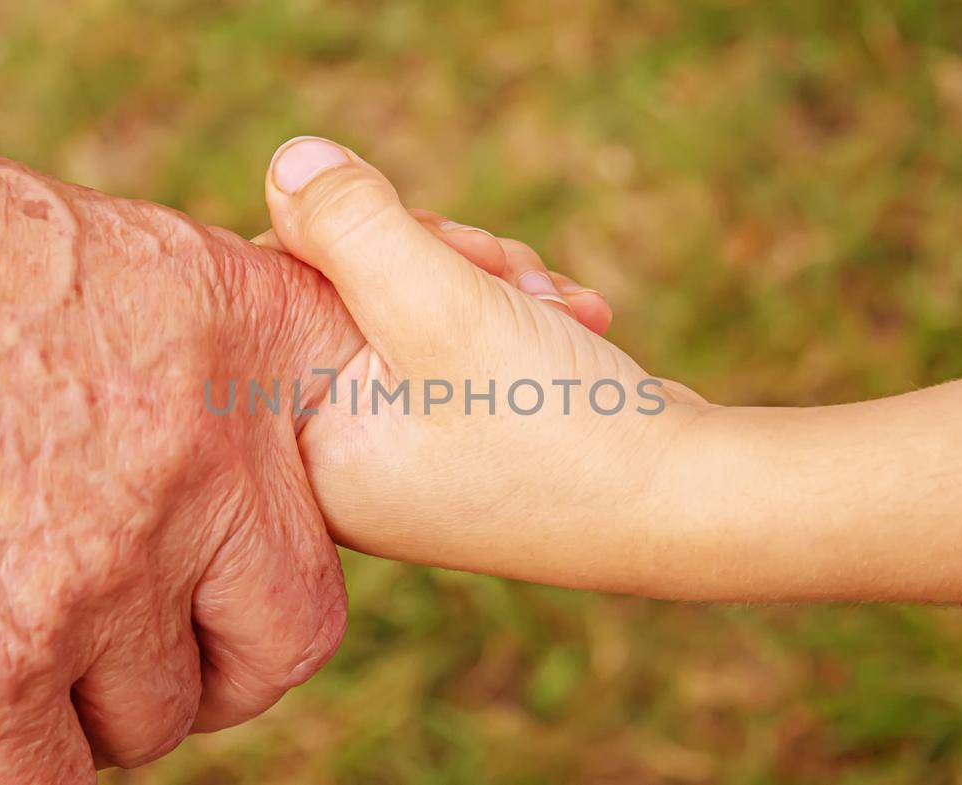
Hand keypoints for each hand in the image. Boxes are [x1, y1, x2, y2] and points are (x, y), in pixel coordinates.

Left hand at [259, 137, 708, 594]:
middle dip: (438, 258)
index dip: (345, 242)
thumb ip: (349, 226)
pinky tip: (573, 320)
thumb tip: (287, 160)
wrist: (688, 499)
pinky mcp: (470, 434)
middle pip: (350, 295)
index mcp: (314, 455)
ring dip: (491, 278)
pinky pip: (463, 337)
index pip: (274, 305)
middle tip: (502, 268)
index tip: (424, 240)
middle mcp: (352, 463)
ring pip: (417, 303)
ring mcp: (413, 453)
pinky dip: (518, 311)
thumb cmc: (555, 423)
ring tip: (550, 302)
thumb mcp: (439, 305)